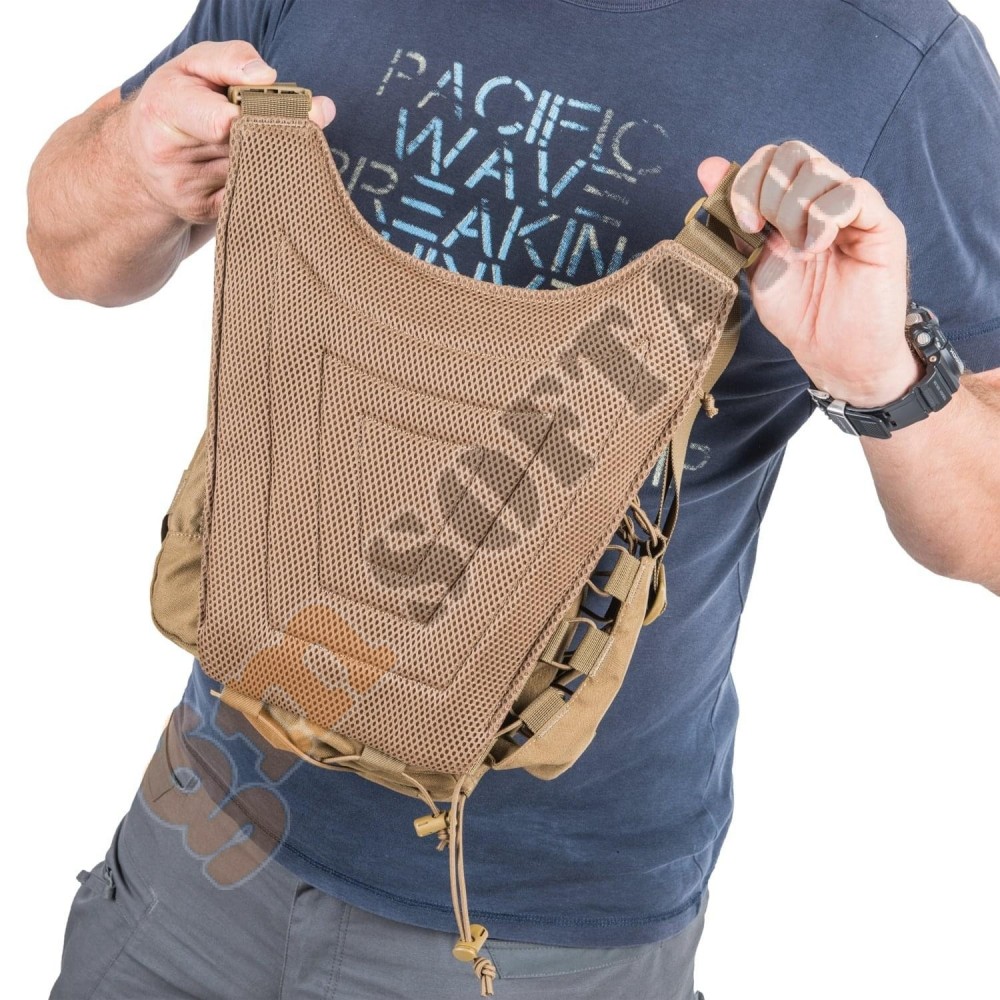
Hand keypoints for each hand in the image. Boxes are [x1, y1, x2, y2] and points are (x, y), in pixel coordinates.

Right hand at [121, 40, 335, 225]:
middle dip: (281, 132)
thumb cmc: (179, 101)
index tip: (286, 113)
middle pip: (246, 148)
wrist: (143, 159)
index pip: (217, 120)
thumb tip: (267, 76)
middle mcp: (170, 153)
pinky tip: (277, 171)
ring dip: (281, 157)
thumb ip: (230, 60)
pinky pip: (251, 199)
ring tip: (291, 140)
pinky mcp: (201, 211)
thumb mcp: (193, 66)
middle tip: (317, 116)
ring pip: (253, 173)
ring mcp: (186, 188)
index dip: (253, 121)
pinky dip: (270, 184)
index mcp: (165, 107)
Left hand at [697, 141, 917, 406]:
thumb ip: (735, 218)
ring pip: (818, 170)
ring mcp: (853, 208)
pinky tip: (816, 247)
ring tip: (799, 252)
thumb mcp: (754, 263)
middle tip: (767, 234)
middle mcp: (824, 198)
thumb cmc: (799, 313)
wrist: (834, 353)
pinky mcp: (880, 223)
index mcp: (793, 204)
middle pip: (793, 152)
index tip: (744, 222)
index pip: (771, 158)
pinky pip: (852, 192)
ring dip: (793, 211)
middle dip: (768, 191)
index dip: (749, 180)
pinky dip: (824, 218)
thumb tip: (708, 166)